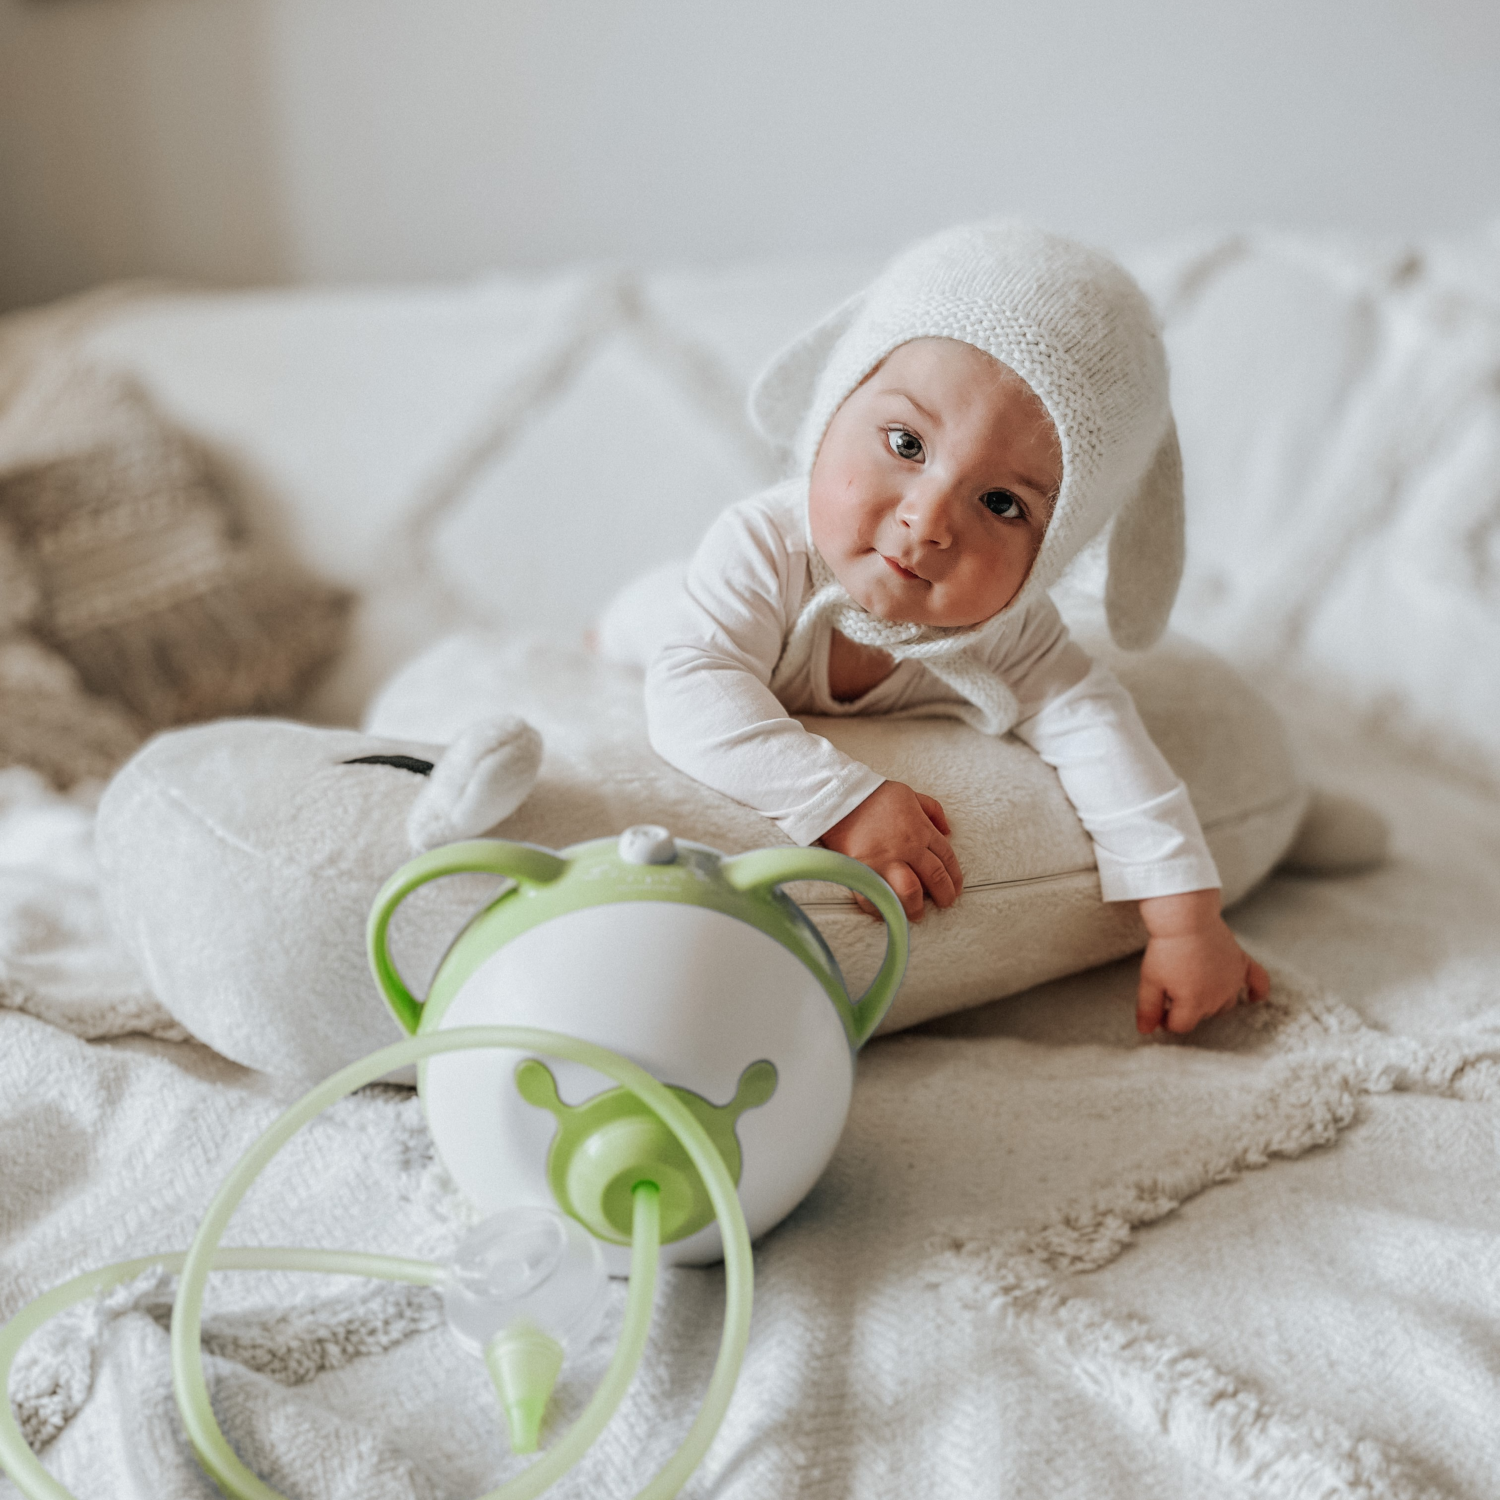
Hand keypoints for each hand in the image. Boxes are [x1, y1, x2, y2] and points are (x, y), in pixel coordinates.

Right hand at [819, 781, 962, 921]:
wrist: (839, 797)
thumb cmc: (875, 795)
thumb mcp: (911, 794)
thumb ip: (933, 810)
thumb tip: (948, 831)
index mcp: (921, 830)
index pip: (947, 859)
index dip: (954, 877)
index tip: (955, 889)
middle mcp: (908, 848)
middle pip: (935, 878)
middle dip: (944, 895)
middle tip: (944, 904)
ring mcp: (885, 861)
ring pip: (911, 892)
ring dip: (917, 907)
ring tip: (917, 913)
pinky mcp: (863, 870)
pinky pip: (876, 897)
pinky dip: (882, 908)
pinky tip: (888, 911)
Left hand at [1136, 889, 1269, 1034]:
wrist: (1187, 918)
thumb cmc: (1167, 949)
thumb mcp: (1149, 981)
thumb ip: (1148, 1009)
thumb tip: (1146, 1031)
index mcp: (1194, 1004)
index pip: (1181, 1026)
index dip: (1166, 1019)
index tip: (1158, 1007)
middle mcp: (1218, 997)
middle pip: (1203, 1015)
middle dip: (1187, 1007)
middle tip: (1172, 987)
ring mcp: (1233, 981)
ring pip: (1226, 1003)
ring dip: (1212, 1001)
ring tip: (1196, 985)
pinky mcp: (1242, 964)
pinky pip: (1258, 982)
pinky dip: (1257, 991)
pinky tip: (1253, 998)